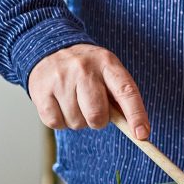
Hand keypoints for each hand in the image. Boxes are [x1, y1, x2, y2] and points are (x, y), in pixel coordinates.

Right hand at [27, 44, 148, 137]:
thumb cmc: (86, 69)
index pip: (126, 91)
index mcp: (107, 63)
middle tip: (92, 109)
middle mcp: (83, 69)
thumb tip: (137, 130)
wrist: (50, 48)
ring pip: (76, 122)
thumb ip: (120, 97)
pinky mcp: (41, 91)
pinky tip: (60, 104)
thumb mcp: (107, 72)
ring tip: (74, 101)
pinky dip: (60, 121)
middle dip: (98, 121)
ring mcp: (61, 79)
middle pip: (97, 115)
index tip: (142, 135)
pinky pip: (56, 124)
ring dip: (78, 120)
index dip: (136, 115)